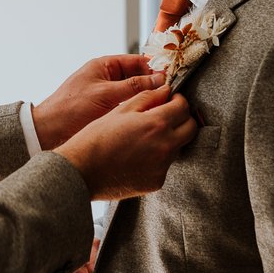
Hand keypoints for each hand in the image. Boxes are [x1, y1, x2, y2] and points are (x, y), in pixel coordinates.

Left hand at [32, 54, 164, 149]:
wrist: (49, 131)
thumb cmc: (71, 108)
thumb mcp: (105, 94)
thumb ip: (134, 86)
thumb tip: (160, 79)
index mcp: (104, 66)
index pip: (137, 61)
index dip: (155, 67)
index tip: (173, 76)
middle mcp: (108, 78)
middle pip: (139, 77)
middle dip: (155, 84)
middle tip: (175, 93)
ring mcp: (109, 95)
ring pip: (136, 93)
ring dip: (150, 98)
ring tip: (169, 105)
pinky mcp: (108, 111)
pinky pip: (129, 106)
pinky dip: (140, 109)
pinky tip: (153, 117)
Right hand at [54, 86, 196, 200]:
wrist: (82, 171)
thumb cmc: (97, 137)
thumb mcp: (120, 111)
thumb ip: (147, 98)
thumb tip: (165, 90)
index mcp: (157, 124)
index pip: (183, 107)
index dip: (178, 100)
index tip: (170, 100)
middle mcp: (165, 146)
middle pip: (191, 129)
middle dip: (182, 119)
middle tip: (166, 116)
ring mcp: (162, 166)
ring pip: (178, 148)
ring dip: (169, 138)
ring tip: (146, 137)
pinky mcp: (156, 182)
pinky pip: (164, 165)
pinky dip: (156, 158)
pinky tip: (137, 155)